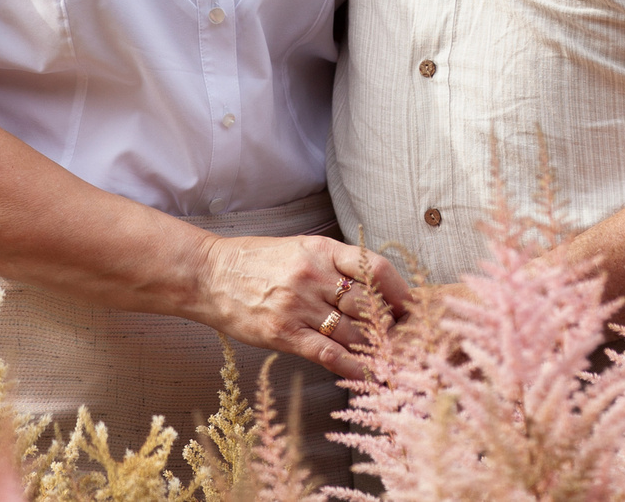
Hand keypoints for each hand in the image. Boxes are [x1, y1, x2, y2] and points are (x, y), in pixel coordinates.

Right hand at [189, 233, 415, 379]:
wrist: (211, 275)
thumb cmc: (257, 262)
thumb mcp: (300, 248)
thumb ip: (334, 263)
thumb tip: (372, 286)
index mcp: (321, 249)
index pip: (374, 267)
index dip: (399, 291)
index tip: (413, 306)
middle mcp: (313, 275)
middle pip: (368, 304)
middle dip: (390, 325)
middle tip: (407, 339)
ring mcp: (299, 305)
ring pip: (352, 331)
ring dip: (375, 348)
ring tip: (392, 359)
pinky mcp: (284, 333)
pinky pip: (328, 353)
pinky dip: (352, 367)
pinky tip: (367, 374)